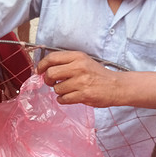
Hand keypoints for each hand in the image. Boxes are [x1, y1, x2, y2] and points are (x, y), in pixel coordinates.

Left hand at [37, 50, 155, 109]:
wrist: (116, 86)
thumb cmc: (97, 74)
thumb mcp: (83, 61)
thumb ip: (66, 63)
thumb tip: (44, 69)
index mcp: (78, 56)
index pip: (52, 58)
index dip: (41, 65)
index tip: (39, 71)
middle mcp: (79, 67)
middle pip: (50, 73)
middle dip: (47, 80)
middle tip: (51, 83)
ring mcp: (81, 82)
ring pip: (57, 89)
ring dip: (58, 91)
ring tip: (68, 90)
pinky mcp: (84, 95)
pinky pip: (63, 99)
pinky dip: (63, 100)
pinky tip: (70, 97)